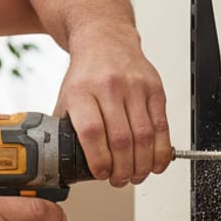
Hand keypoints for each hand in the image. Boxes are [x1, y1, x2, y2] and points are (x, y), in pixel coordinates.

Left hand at [54, 21, 170, 186]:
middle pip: (121, 139)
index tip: (100, 174)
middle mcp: (108, 87)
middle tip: (119, 180)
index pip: (92, 131)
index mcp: (81, 91)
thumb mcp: (66, 98)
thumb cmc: (85, 74)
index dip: (99, 159)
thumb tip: (60, 162)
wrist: (105, 39)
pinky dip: (161, 150)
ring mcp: (135, 87)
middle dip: (122, 169)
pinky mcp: (155, 89)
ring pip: (143, 136)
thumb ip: (64, 129)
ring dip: (141, 164)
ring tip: (136, 176)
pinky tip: (156, 163)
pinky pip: (161, 125)